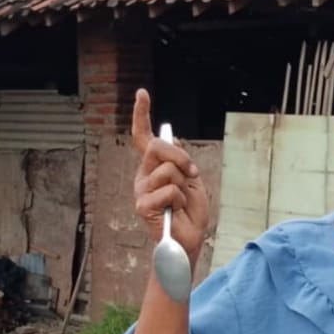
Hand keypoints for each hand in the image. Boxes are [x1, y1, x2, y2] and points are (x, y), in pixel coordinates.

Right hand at [131, 89, 209, 261]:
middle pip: (158, 147)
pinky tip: (175, 212)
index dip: (141, 114)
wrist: (188, 240)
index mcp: (152, 168)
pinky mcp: (142, 206)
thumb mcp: (191, 180)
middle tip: (192, 175)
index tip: (142, 93)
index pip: (143, 137)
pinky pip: (169, 191)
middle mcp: (143, 176)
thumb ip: (179, 162)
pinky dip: (179, 201)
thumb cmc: (190, 213)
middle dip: (181, 157)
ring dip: (184, 187)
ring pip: (168, 171)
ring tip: (181, 202)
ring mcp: (140, 190)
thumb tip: (171, 140)